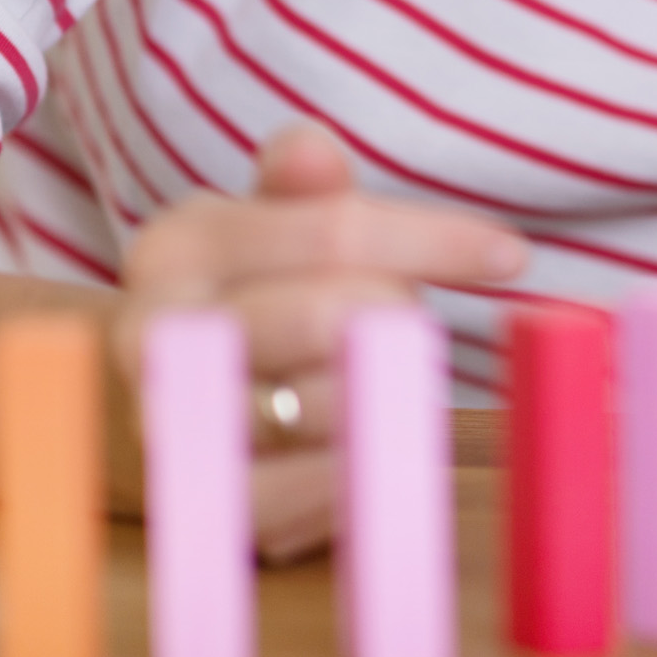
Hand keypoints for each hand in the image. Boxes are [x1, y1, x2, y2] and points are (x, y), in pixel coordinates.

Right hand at [115, 123, 528, 560]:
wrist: (145, 409)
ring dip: (388, 391)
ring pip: (336, 403)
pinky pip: (326, 485)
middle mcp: (158, 335)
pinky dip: (371, 460)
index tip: (511, 256)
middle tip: (408, 327)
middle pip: (339, 317)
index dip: (435, 241)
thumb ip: (302, 191)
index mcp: (178, 246)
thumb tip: (309, 148)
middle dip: (400, 319)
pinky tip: (372, 435)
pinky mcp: (209, 507)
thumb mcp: (265, 227)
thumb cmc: (244, 298)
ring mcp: (171, 426)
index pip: (333, 232)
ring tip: (373, 380)